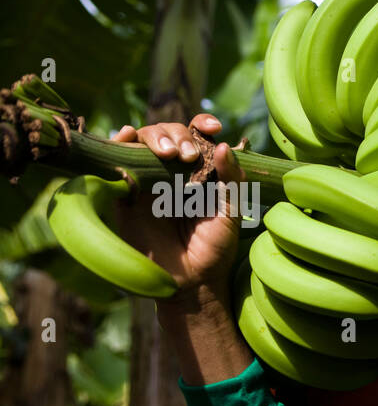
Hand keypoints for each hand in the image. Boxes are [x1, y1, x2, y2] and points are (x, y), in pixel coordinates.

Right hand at [111, 113, 243, 308]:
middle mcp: (172, 170)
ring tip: (167, 154)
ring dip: (153, 137)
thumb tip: (223, 145)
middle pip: (167, 133)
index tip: (213, 128)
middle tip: (187, 157)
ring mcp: (147, 180)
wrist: (191, 281)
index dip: (202, 124)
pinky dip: (118, 143)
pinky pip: (116, 162)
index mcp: (200, 170)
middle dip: (177, 135)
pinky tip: (125, 136)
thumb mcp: (231, 212)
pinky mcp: (125, 194)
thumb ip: (231, 179)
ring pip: (142, 141)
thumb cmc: (215, 247)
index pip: (198, 136)